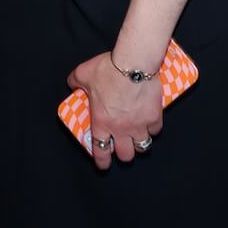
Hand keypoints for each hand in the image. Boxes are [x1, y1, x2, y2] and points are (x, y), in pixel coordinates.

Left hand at [68, 51, 163, 170]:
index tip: (104, 165)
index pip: (100, 150)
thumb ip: (75, 81)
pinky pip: (156, 129)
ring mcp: (139, 125)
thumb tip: (72, 84)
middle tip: (123, 147)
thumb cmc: (108, 70)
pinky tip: (150, 122)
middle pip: (125, 155)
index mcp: (102, 122)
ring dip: (140, 143)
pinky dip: (153, 127)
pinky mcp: (154, 117)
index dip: (102, 161)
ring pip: (143, 146)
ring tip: (138, 137)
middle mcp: (121, 129)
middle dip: (124, 153)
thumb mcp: (84, 74)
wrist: (133, 63)